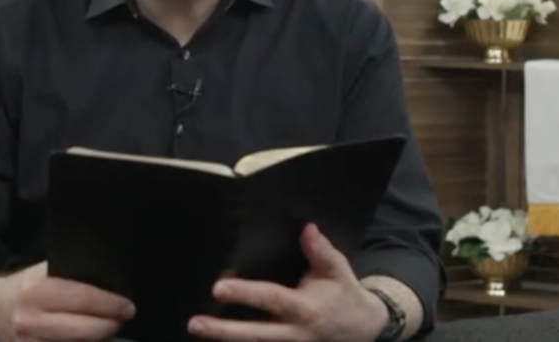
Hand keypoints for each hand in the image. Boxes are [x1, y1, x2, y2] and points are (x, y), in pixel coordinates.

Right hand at [0, 261, 136, 341]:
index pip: (83, 298)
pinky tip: (86, 341)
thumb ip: (69, 276)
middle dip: (110, 325)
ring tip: (105, 329)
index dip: (111, 305)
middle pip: (85, 331)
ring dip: (97, 341)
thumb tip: (110, 283)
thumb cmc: (22, 289)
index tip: (128, 306)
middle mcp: (30, 320)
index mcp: (36, 290)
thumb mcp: (40, 273)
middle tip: (122, 318)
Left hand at [187, 224, 389, 341]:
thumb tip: (306, 228)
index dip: (244, 293)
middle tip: (195, 323)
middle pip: (255, 335)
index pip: (270, 299)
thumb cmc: (344, 294)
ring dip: (225, 341)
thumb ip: (320, 251)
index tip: (218, 288)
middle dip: (223, 331)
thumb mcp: (337, 270)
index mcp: (305, 308)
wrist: (363, 329)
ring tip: (198, 332)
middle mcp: (294, 334)